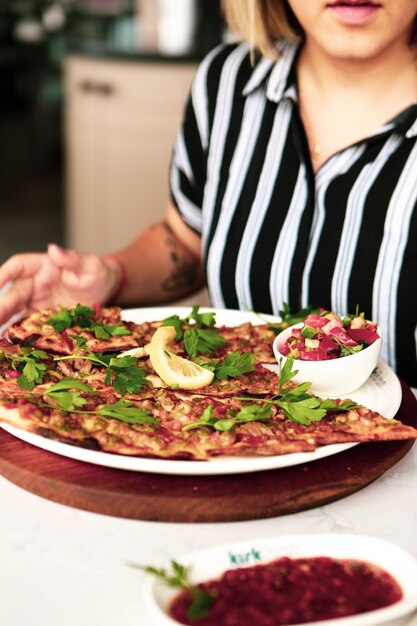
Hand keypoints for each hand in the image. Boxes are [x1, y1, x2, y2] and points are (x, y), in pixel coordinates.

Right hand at [0, 244, 120, 324]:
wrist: (107, 291)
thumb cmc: (98, 273)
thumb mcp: (89, 265)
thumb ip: (72, 259)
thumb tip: (54, 249)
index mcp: (44, 266)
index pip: (18, 266)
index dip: (4, 273)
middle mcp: (37, 283)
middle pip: (15, 292)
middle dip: (3, 305)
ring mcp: (39, 301)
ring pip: (16, 310)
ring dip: (5, 319)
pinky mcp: (44, 317)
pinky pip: (27, 324)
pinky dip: (18, 332)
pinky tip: (9, 341)